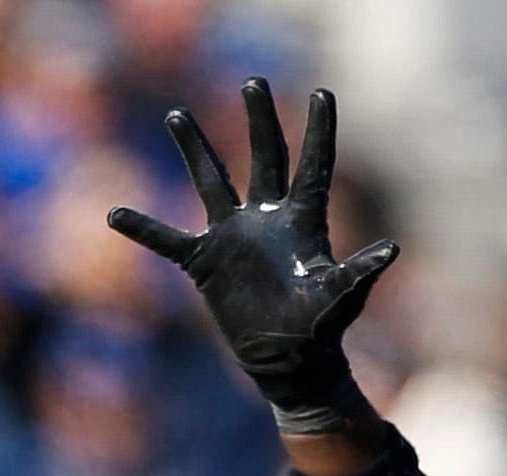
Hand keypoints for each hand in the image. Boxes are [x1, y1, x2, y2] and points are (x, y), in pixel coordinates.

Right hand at [108, 78, 400, 432]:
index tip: (322, 93)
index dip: (318, 131)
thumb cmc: (321, 329)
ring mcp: (233, 237)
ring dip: (195, 149)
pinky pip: (168, 241)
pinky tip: (115, 214)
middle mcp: (267, 218)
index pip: (312, 165)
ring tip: (177, 114)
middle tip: (253, 81)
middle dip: (259, 120)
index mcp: (303, 220)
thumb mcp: (341, 298)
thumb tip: (391, 250)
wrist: (288, 362)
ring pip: (211, 181)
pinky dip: (144, 229)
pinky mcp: (205, 263)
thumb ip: (359, 272)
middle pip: (263, 157)